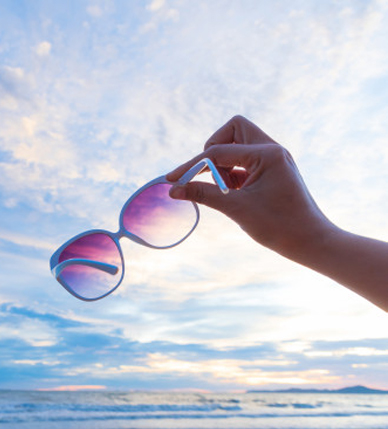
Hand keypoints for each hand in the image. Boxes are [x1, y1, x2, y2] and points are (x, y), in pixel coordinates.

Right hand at [166, 115, 333, 259]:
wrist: (311, 243)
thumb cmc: (279, 226)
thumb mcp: (236, 208)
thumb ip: (202, 194)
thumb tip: (173, 189)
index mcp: (267, 154)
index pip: (218, 151)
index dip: (191, 166)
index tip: (172, 180)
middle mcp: (272, 149)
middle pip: (234, 129)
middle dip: (214, 149)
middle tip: (208, 174)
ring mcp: (274, 158)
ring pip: (239, 143)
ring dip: (223, 162)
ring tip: (225, 190)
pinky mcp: (273, 170)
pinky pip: (245, 159)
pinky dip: (233, 172)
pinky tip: (233, 193)